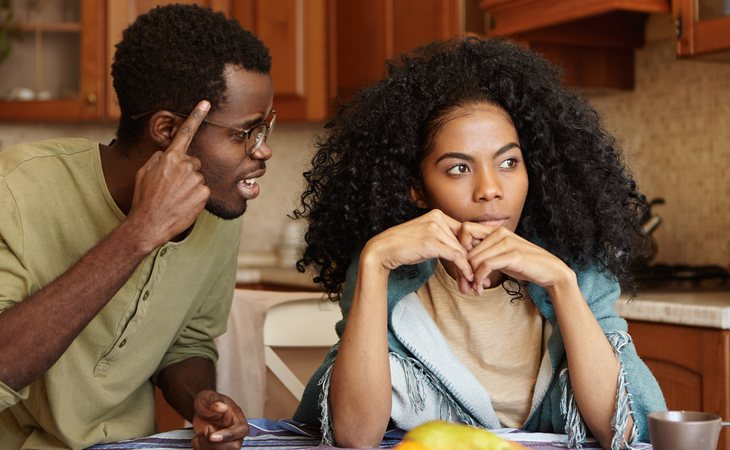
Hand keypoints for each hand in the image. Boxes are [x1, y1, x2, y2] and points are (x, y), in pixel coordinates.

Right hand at [128, 100, 211, 250]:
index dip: (196, 116)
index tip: (205, 103)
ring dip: (190, 186)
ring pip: (198, 178)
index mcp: (170, 157)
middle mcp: (186, 165)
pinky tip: (183, 204)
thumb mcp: (144, 173)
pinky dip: (195, 197)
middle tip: (171, 187)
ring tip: (175, 197)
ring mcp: (196, 180)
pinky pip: (203, 191)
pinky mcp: (204, 193)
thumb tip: (168, 156)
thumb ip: (159, 159)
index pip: (184, 133)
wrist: (149, 224)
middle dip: (186, 172)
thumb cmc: (144, 198)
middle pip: (193, 163)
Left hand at [191, 390, 248, 449]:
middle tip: (206, 429)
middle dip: (215, 444)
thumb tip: (220, 407)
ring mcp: (226, 443)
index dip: (229, 435)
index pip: (241, 430)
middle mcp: (235, 433)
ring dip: (206, 446)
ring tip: (201, 433)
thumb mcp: (208, 397)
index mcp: (237, 418)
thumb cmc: (208, 402)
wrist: (202, 409)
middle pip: (234, 447)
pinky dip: (199, 447)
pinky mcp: (217, 448)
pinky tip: (199, 438)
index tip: (212, 436)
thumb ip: (214, 400)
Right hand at [363, 209, 473, 283]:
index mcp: (437, 214)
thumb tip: (463, 251)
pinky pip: (455, 256)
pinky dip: (463, 269)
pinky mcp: (431, 242)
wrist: (383, 250)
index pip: (463, 232)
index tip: (477, 265)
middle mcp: (437, 218)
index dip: (472, 250)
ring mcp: (434, 229)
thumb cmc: (404, 246)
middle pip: (463, 242)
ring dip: (468, 270)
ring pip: (461, 251)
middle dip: (471, 262)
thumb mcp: (426, 237)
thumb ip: (443, 239)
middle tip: (478, 279)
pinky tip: (467, 278)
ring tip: (472, 283)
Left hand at [456, 222, 572, 293]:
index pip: (465, 229)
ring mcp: (506, 242)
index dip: (459, 246)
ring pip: (474, 258)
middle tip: (467, 284)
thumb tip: (462, 260)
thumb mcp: (500, 255)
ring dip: (471, 277)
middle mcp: (500, 232)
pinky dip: (479, 279)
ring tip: (476, 288)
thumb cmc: (523, 264)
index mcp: (495, 229)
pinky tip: (482, 288)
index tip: (464, 264)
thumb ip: (484, 253)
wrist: (550, 271)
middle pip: (466, 248)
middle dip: (463, 268)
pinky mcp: (513, 255)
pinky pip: (485, 266)